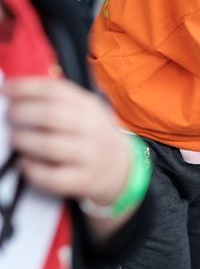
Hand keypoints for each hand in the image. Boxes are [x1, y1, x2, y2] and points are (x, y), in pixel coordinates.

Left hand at [5, 77, 130, 207]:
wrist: (120, 168)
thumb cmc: (92, 137)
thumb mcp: (86, 111)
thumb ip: (58, 101)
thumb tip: (19, 94)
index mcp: (90, 107)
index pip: (56, 90)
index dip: (27, 88)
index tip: (7, 89)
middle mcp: (91, 129)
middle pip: (52, 115)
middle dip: (22, 113)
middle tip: (10, 115)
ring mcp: (88, 155)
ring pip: (50, 145)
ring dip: (24, 140)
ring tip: (15, 138)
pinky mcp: (82, 180)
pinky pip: (51, 176)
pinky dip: (32, 168)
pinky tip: (26, 161)